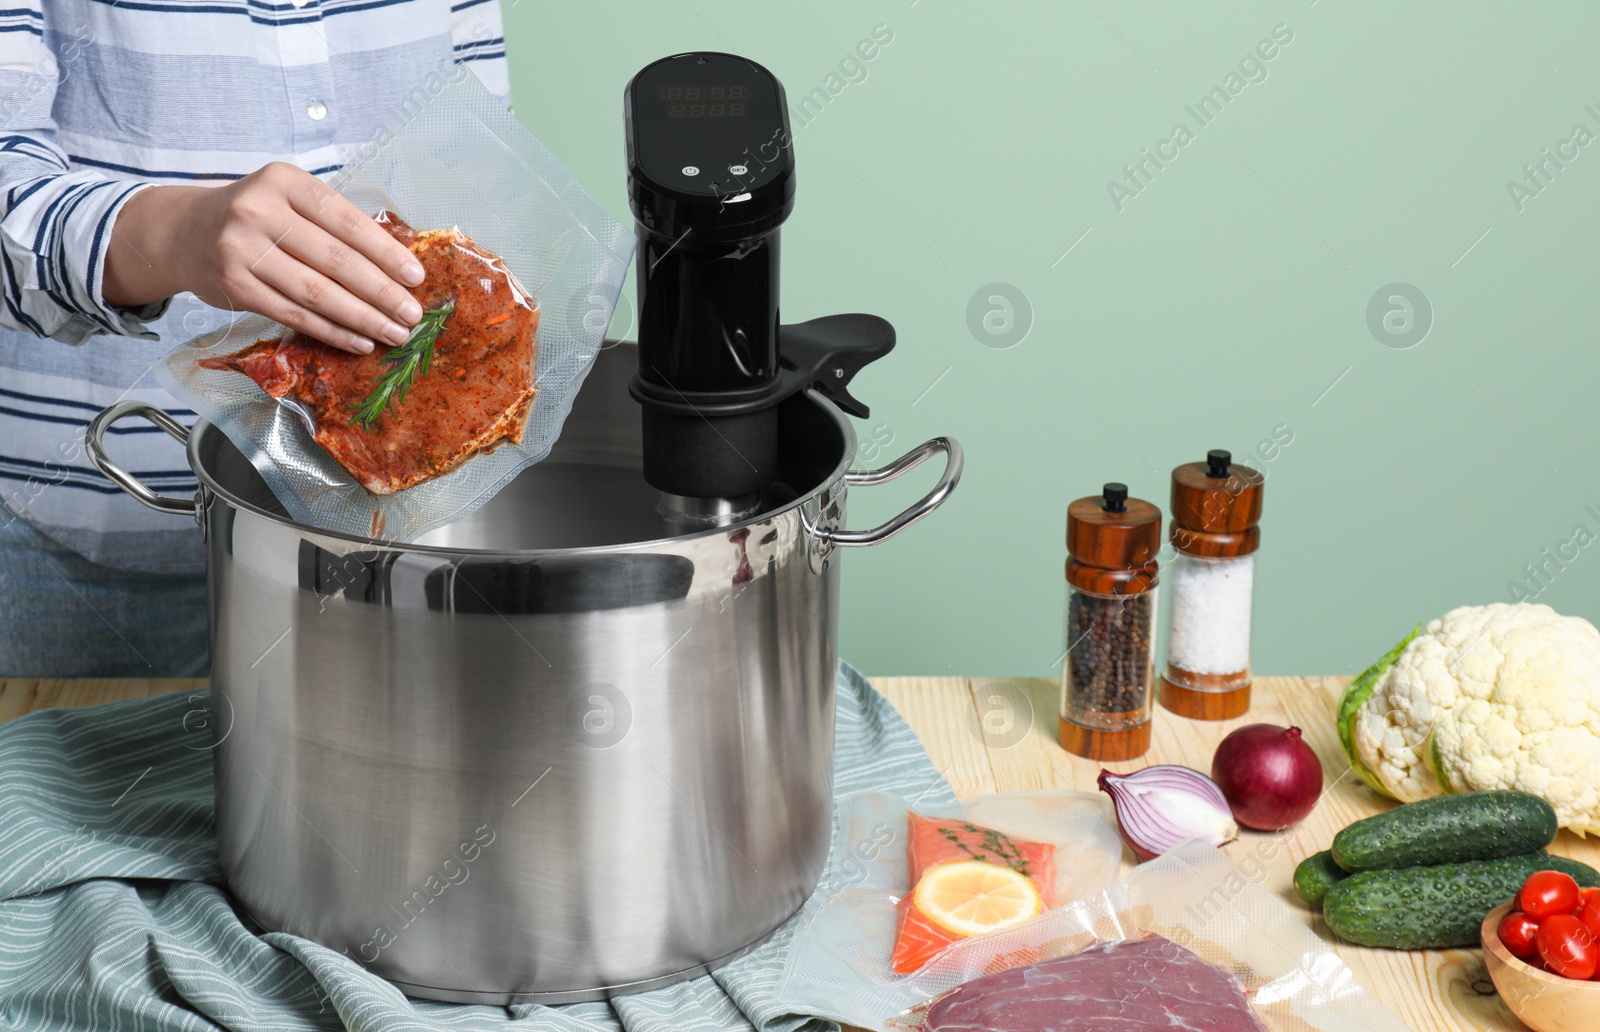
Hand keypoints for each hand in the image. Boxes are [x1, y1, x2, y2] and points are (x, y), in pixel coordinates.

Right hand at [104, 162, 425, 353]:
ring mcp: (242, 249)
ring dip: (362, 318)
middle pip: (335, 260)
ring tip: (394, 333)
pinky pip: (294, 314)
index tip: (416, 277)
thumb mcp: (290, 200)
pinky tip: (359, 341)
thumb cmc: (256, 216)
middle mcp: (258, 211)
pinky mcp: (234, 285)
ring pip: (316, 292)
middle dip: (381, 292)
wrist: (184, 232)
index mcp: (284, 181)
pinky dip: (331, 330)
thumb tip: (398, 264)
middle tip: (412, 315)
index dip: (385, 252)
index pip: (346, 220)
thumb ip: (334, 223)